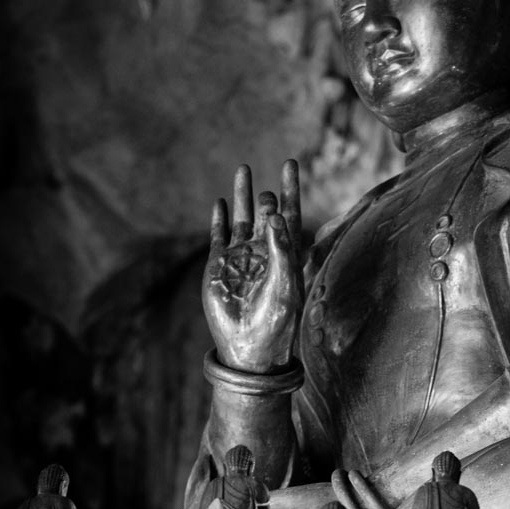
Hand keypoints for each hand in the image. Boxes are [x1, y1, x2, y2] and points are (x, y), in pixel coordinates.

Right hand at [203, 160, 303, 372]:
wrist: (250, 345)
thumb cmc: (277, 318)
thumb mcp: (287, 281)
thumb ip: (283, 247)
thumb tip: (277, 214)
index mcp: (286, 254)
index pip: (290, 213)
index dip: (290, 189)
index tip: (290, 164)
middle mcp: (264, 251)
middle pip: (266, 213)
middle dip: (267, 198)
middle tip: (267, 194)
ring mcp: (241, 257)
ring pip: (242, 217)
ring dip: (242, 194)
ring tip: (244, 169)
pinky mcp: (219, 266)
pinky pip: (219, 235)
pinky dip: (219, 218)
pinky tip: (221, 202)